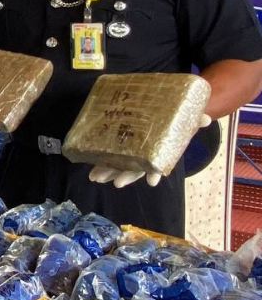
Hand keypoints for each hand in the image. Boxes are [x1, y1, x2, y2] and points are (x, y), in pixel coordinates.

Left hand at [88, 114, 210, 188]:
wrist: (166, 116)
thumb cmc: (174, 121)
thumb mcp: (185, 121)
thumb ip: (194, 120)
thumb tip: (207, 119)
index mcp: (157, 153)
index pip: (152, 165)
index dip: (149, 173)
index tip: (148, 182)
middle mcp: (144, 156)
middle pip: (133, 169)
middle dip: (123, 176)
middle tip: (115, 183)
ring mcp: (132, 153)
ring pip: (119, 165)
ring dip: (107, 172)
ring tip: (95, 178)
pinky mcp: (122, 147)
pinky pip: (111, 157)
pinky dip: (102, 165)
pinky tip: (92, 172)